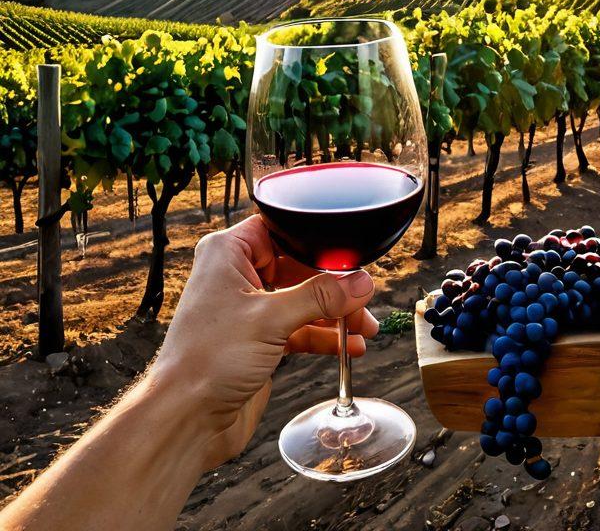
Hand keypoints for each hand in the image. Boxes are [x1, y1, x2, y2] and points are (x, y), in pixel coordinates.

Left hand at [148, 215, 377, 470]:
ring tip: (364, 328)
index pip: (284, 230)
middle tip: (364, 299)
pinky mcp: (258, 339)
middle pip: (300, 266)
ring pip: (303, 299)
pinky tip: (349, 346)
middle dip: (335, 285)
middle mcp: (237, 276)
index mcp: (228, 253)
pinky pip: (300, 327)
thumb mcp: (270, 320)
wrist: (184, 421)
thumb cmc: (206, 362)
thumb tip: (362, 283)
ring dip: (335, 314)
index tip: (351, 256)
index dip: (318, 242)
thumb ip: (320, 297)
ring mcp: (249, 309)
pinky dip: (324, 335)